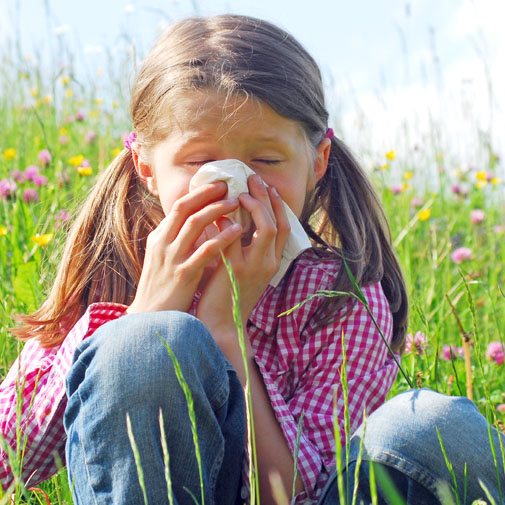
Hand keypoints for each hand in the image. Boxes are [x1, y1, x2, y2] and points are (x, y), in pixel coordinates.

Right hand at [126, 182, 242, 314]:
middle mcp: (163, 244)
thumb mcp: (162, 260)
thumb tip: (191, 223)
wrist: (151, 319)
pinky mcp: (183, 275)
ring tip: (236, 202)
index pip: (178, 207)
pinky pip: (205, 251)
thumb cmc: (162, 290)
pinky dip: (221, 238)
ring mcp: (172, 258)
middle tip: (228, 184)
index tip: (217, 184)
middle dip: (207, 193)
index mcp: (159, 238)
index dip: (199, 193)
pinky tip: (236, 230)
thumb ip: (174, 241)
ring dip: (216, 210)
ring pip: (194, 224)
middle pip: (184, 208)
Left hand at [196, 174, 290, 334]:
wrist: (220, 325)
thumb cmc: (227, 296)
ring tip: (240, 190)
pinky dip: (228, 221)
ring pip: (265, 227)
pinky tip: (219, 210)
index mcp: (272, 263)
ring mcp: (254, 267)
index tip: (269, 187)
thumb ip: (244, 248)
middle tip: (253, 179)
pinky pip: (235, 238)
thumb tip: (234, 218)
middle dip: (266, 197)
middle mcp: (268, 264)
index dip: (278, 205)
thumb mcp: (244, 270)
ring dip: (254, 205)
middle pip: (277, 222)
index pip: (285, 228)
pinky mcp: (235, 270)